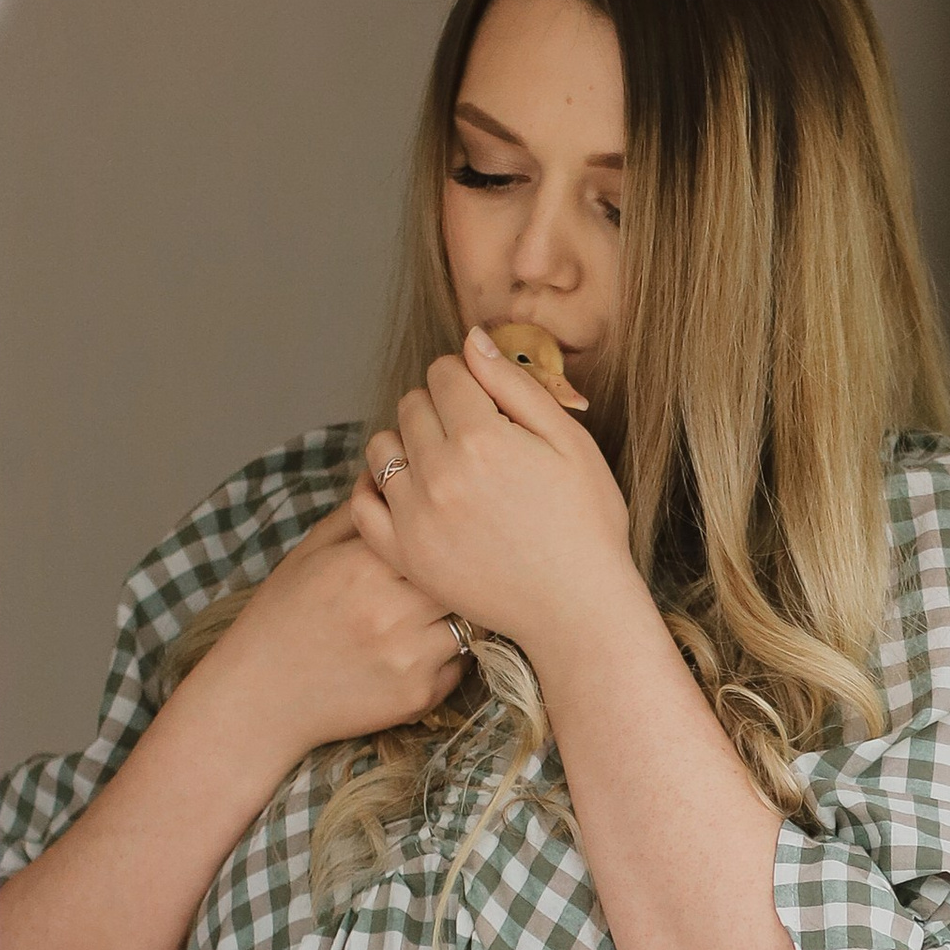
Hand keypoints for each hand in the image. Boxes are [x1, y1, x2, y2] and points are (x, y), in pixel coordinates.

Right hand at [200, 501, 466, 769]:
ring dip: (461, 615)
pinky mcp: (419, 695)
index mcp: (364, 565)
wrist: (259, 696)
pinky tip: (419, 652)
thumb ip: (358, 515)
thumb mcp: (310, 553)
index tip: (443, 538)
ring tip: (435, 613)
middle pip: (460, 576)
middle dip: (460, 574)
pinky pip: (461, 665)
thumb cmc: (282, 617)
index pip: (435, 533)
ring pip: (470, 621)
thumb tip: (396, 479)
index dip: (444, 534)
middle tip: (454, 573)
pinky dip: (450, 657)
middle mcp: (392, 609)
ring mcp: (409, 656)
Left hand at [351, 331, 639, 660]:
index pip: (444, 372)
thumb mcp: (570, 443)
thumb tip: (472, 341)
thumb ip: (516, 387)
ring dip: (407, 443)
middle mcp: (439, 472)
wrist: (579, 609)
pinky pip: (362, 503)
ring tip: (443, 465)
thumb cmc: (587, 523)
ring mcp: (415, 515)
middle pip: (412, 404)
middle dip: (439, 407)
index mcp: (482, 437)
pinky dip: (376, 488)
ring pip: (381, 446)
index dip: (467, 378)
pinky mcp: (404, 554)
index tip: (486, 400)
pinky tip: (405, 490)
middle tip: (474, 437)